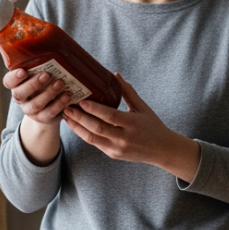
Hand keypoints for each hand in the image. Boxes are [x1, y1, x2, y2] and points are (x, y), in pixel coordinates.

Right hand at [4, 68, 69, 125]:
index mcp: (17, 85)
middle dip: (34, 84)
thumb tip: (56, 43)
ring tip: (61, 83)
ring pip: (36, 104)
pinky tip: (68, 96)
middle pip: (20, 93)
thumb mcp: (40, 75)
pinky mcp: (42, 118)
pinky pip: (49, 113)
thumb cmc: (45, 85)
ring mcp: (30, 110)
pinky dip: (59, 104)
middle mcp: (20, 98)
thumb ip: (42, 65)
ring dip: (49, 93)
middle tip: (47, 75)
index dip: (14, 77)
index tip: (24, 71)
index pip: (8, 82)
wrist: (48, 111)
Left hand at [62, 73, 201, 179]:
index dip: (95, 109)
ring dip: (77, 127)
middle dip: (80, 118)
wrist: (162, 150)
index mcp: (134, 124)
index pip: (111, 116)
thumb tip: (115, 75)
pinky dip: (83, 134)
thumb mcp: (143, 107)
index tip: (82, 101)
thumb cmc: (153, 126)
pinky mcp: (113, 154)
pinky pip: (95, 144)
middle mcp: (125, 138)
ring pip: (92, 138)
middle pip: (97, 128)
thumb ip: (128, 92)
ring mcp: (118, 148)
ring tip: (66, 116)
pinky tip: (76, 125)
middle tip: (67, 108)